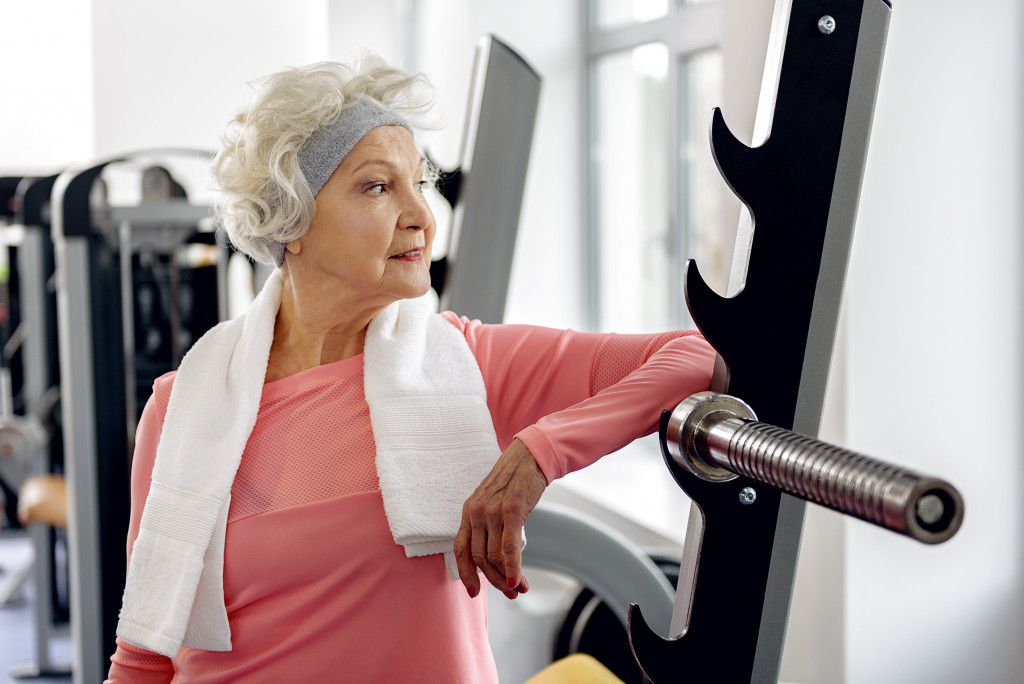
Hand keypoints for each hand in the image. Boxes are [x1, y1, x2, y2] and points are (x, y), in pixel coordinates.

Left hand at [454, 438, 546, 599]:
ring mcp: (493, 511)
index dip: (466, 573)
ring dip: (508, 578)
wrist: (530, 456)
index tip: (474, 592)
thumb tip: (496, 558)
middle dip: (494, 580)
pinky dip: (513, 568)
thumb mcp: (494, 502)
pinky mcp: (512, 510)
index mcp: (469, 511)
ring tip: (521, 587)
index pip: (461, 549)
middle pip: (480, 558)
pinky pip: (509, 547)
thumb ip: (490, 526)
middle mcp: (477, 512)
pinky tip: (518, 582)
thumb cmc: (515, 482)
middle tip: (510, 593)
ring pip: (495, 556)